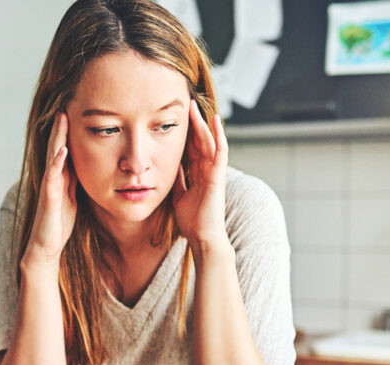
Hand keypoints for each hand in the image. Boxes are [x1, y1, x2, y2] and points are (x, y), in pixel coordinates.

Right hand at [21, 112, 77, 268]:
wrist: (46, 245)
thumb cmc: (59, 222)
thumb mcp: (74, 197)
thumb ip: (76, 180)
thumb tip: (89, 166)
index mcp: (61, 176)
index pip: (65, 147)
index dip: (68, 130)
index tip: (76, 110)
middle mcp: (53, 177)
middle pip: (57, 146)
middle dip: (61, 126)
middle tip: (65, 103)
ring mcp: (49, 186)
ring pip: (53, 156)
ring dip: (57, 137)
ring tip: (62, 117)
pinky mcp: (49, 198)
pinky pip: (53, 177)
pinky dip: (57, 162)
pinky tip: (63, 150)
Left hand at [173, 100, 228, 247]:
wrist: (202, 236)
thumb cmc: (192, 220)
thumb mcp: (178, 194)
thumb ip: (178, 179)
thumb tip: (169, 167)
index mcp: (197, 174)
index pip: (190, 148)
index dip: (184, 133)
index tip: (174, 117)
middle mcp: (207, 170)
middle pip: (199, 141)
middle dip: (193, 122)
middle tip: (185, 104)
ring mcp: (214, 172)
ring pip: (209, 141)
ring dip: (202, 124)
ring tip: (195, 107)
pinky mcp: (218, 176)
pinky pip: (220, 151)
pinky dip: (218, 135)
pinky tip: (215, 121)